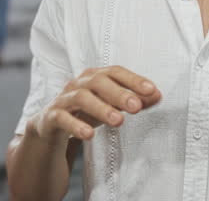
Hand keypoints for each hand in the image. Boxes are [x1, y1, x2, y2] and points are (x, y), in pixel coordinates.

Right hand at [27, 66, 161, 143]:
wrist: (50, 127)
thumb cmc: (86, 112)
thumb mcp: (111, 106)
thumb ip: (134, 100)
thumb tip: (157, 96)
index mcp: (95, 76)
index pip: (115, 72)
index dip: (133, 80)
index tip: (151, 91)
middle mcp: (79, 83)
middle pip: (99, 82)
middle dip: (119, 93)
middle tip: (136, 107)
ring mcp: (63, 99)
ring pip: (81, 98)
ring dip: (101, 108)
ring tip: (118, 121)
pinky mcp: (51, 117)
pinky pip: (62, 118)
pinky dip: (75, 125)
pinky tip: (89, 135)